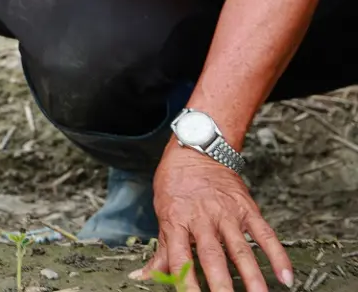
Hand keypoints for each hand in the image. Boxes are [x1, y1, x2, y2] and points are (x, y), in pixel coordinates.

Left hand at [132, 145, 293, 291]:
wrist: (196, 149)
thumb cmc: (176, 182)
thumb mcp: (162, 212)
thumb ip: (162, 249)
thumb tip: (143, 276)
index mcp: (177, 221)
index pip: (179, 257)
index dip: (184, 281)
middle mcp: (202, 218)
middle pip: (212, 256)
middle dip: (220, 283)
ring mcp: (227, 213)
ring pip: (240, 249)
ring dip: (252, 276)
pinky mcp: (247, 209)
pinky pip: (265, 235)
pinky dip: (277, 255)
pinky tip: (285, 276)